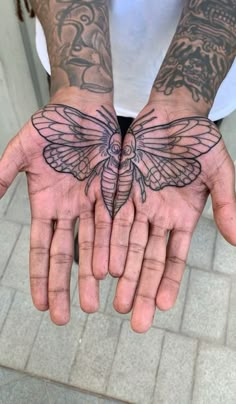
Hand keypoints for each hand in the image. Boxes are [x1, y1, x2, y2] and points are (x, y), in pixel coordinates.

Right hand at [0, 95, 120, 324]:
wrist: (83, 109)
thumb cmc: (50, 126)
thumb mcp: (21, 150)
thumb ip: (2, 173)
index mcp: (45, 204)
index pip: (41, 248)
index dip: (40, 275)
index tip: (39, 303)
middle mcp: (69, 210)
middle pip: (66, 255)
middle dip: (64, 286)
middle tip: (64, 318)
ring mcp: (92, 204)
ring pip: (92, 246)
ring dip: (90, 275)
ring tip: (90, 305)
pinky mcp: (113, 194)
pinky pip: (113, 225)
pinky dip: (111, 248)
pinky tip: (110, 272)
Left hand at [109, 105, 235, 332]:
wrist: (172, 113)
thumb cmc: (199, 140)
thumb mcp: (218, 171)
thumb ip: (225, 204)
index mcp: (183, 216)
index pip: (175, 257)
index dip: (170, 282)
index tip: (162, 308)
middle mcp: (159, 217)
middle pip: (150, 260)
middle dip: (143, 289)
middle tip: (134, 320)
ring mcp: (138, 205)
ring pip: (128, 246)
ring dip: (123, 274)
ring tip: (115, 301)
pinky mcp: (120, 190)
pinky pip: (111, 220)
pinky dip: (107, 243)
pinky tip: (102, 267)